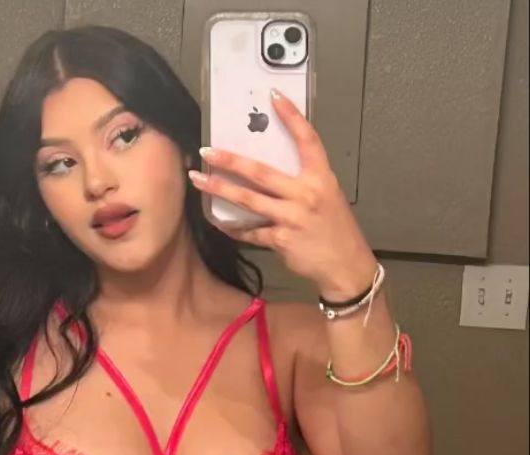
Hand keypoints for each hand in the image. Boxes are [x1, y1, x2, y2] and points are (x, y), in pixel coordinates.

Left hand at [189, 88, 376, 298]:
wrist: (345, 266)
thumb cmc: (336, 231)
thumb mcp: (327, 197)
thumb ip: (302, 184)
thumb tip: (268, 176)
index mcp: (321, 178)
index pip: (307, 140)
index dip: (292, 116)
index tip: (274, 96)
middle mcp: (306, 193)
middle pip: (261, 172)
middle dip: (231, 160)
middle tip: (207, 151)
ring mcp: (292, 217)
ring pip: (248, 200)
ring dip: (220, 190)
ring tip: (199, 181)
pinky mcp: (281, 239)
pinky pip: (251, 231)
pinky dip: (234, 228)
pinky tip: (220, 222)